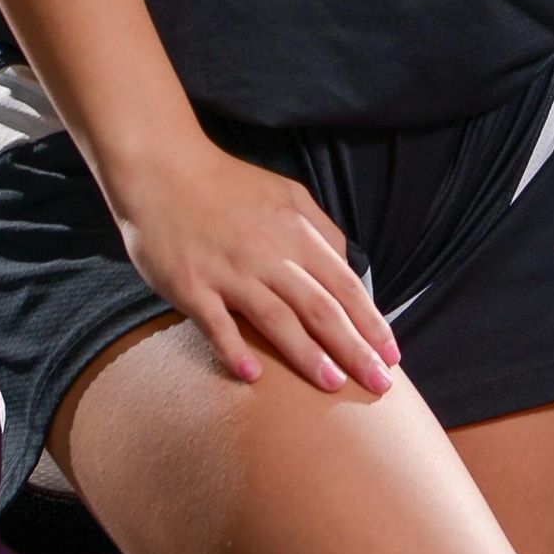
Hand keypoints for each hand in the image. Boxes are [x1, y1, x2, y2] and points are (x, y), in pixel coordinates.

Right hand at [109, 133, 399, 397]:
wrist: (161, 168)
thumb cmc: (226, 185)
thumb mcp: (286, 194)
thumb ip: (319, 229)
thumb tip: (348, 266)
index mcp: (295, 231)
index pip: (345, 284)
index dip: (371, 322)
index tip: (392, 355)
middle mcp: (267, 253)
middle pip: (320, 308)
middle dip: (354, 349)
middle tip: (379, 384)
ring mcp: (229, 271)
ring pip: (277, 319)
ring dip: (307, 355)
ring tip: (333, 385)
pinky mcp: (191, 285)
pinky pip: (217, 323)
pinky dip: (235, 350)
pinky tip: (252, 376)